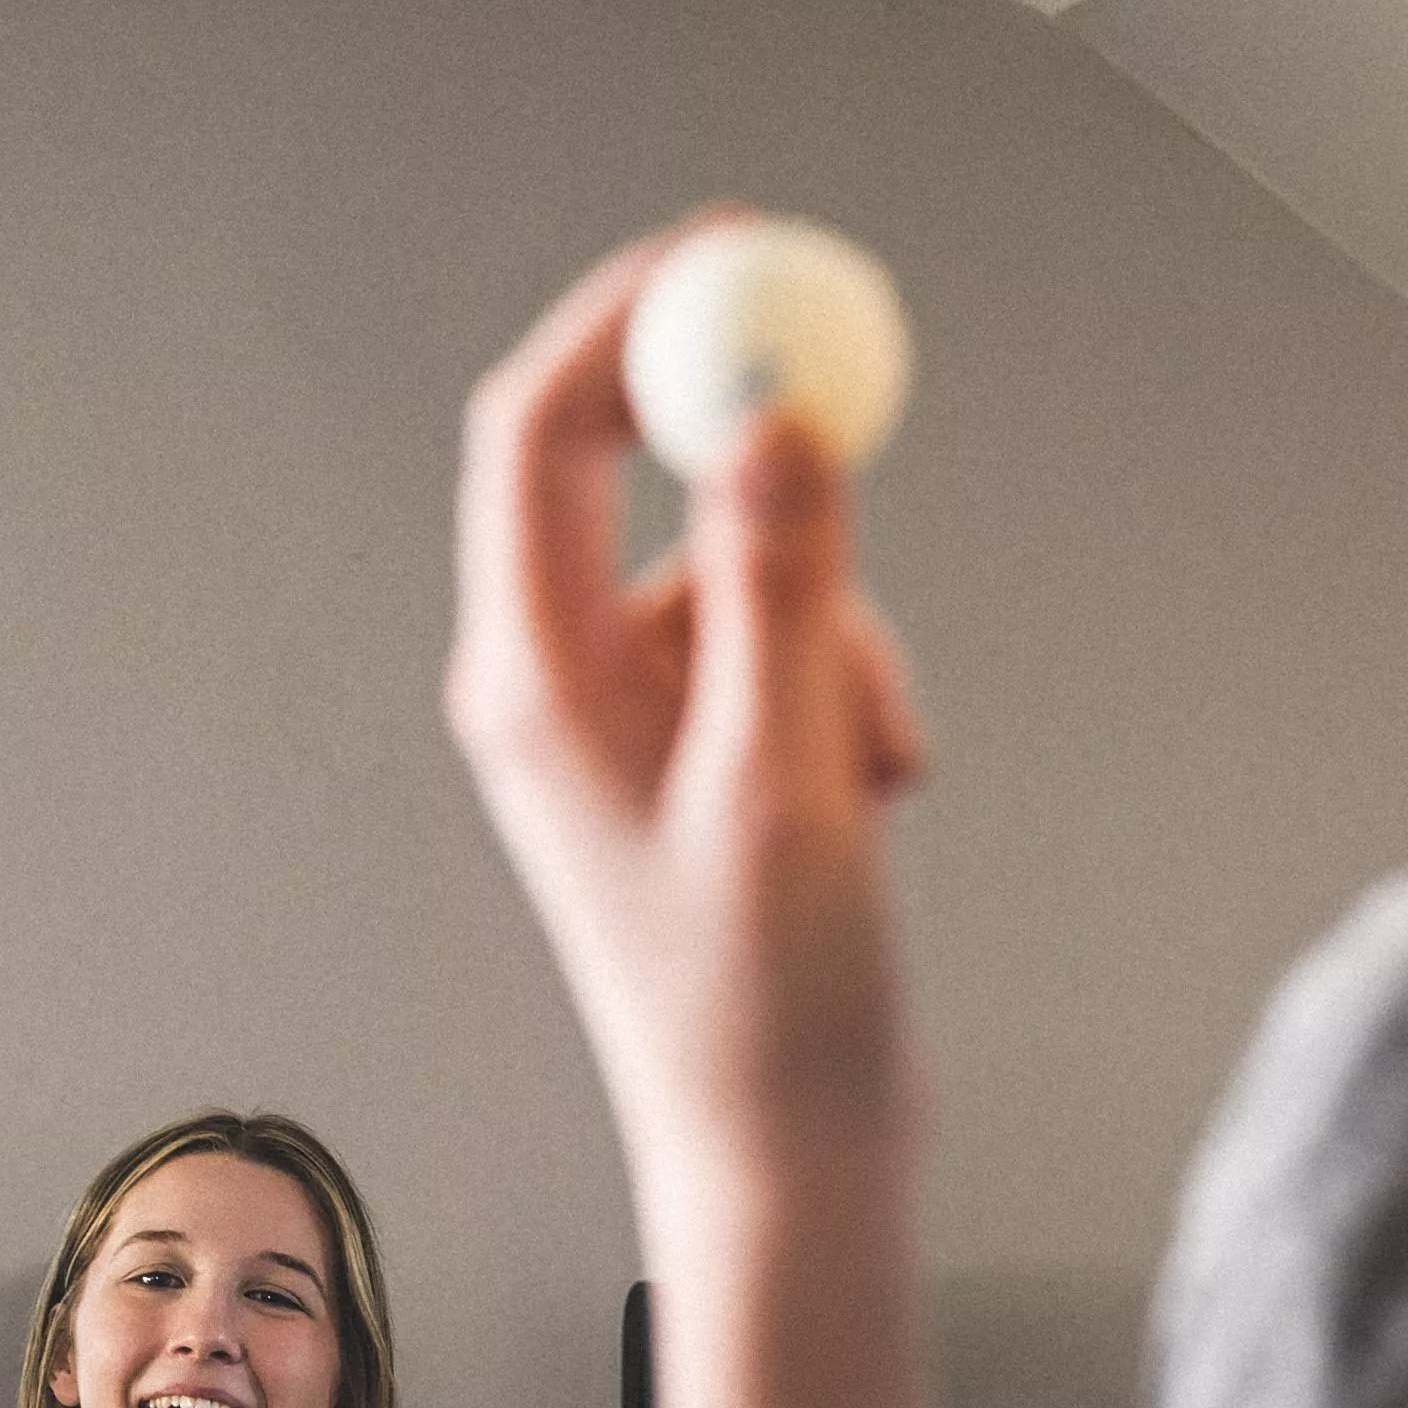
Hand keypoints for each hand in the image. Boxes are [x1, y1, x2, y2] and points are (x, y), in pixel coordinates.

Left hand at [446, 228, 925, 1193]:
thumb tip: (768, 421)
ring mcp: (624, 719)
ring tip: (866, 763)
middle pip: (621, 467)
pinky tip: (875, 794)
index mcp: (532, 682)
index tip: (735, 250)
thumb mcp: (784, 783)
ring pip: (735, 561)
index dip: (625, 319)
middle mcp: (556, 685)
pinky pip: (778, 641)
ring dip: (832, 619)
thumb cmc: (762, 1015)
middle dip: (737, 430)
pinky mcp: (695, 753)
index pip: (540, 436)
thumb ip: (780, 592)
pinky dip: (846, 685)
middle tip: (836, 362)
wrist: (787, 1157)